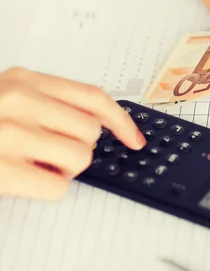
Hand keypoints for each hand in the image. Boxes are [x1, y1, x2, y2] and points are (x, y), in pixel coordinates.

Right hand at [0, 67, 144, 199]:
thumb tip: (92, 127)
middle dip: (78, 147)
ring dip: (64, 169)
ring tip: (33, 164)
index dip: (120, 120)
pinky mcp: (4, 170)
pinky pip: (58, 187)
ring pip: (81, 157)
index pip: (91, 96)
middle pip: (91, 129)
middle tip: (48, 152)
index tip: (134, 138)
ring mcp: (12, 134)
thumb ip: (46, 104)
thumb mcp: (7, 99)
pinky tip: (25, 180)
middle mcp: (20, 101)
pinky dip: (48, 189)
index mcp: (24, 81)